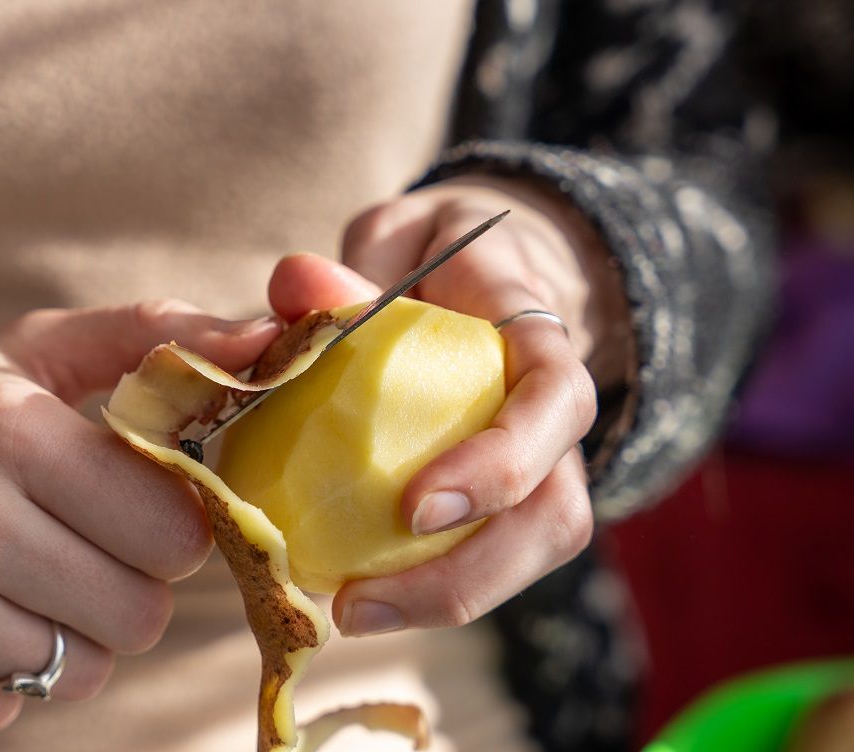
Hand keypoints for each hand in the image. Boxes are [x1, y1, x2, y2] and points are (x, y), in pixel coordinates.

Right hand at [0, 302, 278, 730]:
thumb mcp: (30, 357)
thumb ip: (153, 339)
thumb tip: (271, 336)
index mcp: (6, 426)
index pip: (172, 526)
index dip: (171, 528)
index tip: (140, 514)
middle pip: (140, 612)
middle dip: (129, 588)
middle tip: (81, 553)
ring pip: (83, 670)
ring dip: (71, 635)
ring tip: (18, 582)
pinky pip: (11, 710)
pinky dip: (6, 675)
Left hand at [269, 176, 628, 635]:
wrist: (476, 271)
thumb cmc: (435, 256)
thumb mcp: (397, 238)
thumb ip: (355, 264)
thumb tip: (297, 284)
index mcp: (535, 337)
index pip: (555, 399)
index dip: (503, 461)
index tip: (416, 507)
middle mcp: (551, 418)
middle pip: (557, 513)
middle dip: (472, 573)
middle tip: (363, 602)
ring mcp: (536, 464)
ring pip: (529, 552)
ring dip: (445, 600)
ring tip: (352, 615)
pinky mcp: (500, 499)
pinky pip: (483, 555)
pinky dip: (425, 589)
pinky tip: (350, 598)